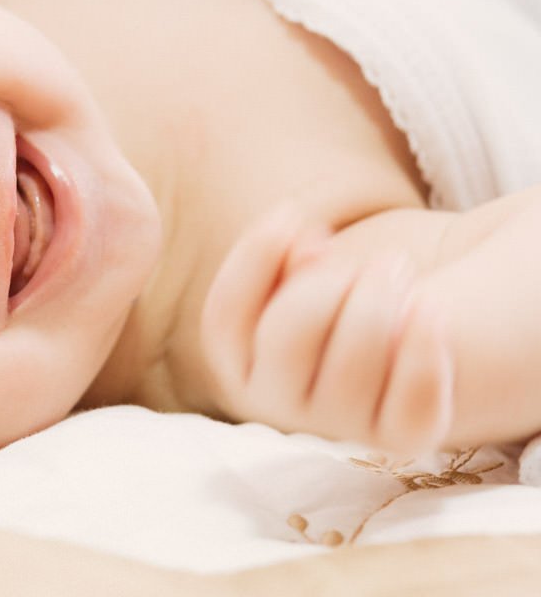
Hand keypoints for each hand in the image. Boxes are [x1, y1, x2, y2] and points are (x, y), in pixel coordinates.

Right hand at [200, 204, 453, 453]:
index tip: (291, 214)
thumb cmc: (337, 303)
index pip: (224, 316)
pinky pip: (411, 403)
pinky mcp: (396, 441)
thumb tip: (307, 243)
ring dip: (380, 301)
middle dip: (330, 280)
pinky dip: (425, 350)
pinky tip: (431, 307)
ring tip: (398, 270)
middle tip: (377, 257)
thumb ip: (287, 260)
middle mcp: (276, 404)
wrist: (398, 353)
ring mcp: (336, 427)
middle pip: (287, 335)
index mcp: (240, 364)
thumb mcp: (299, 278)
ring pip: (351, 365)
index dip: (253, 257)